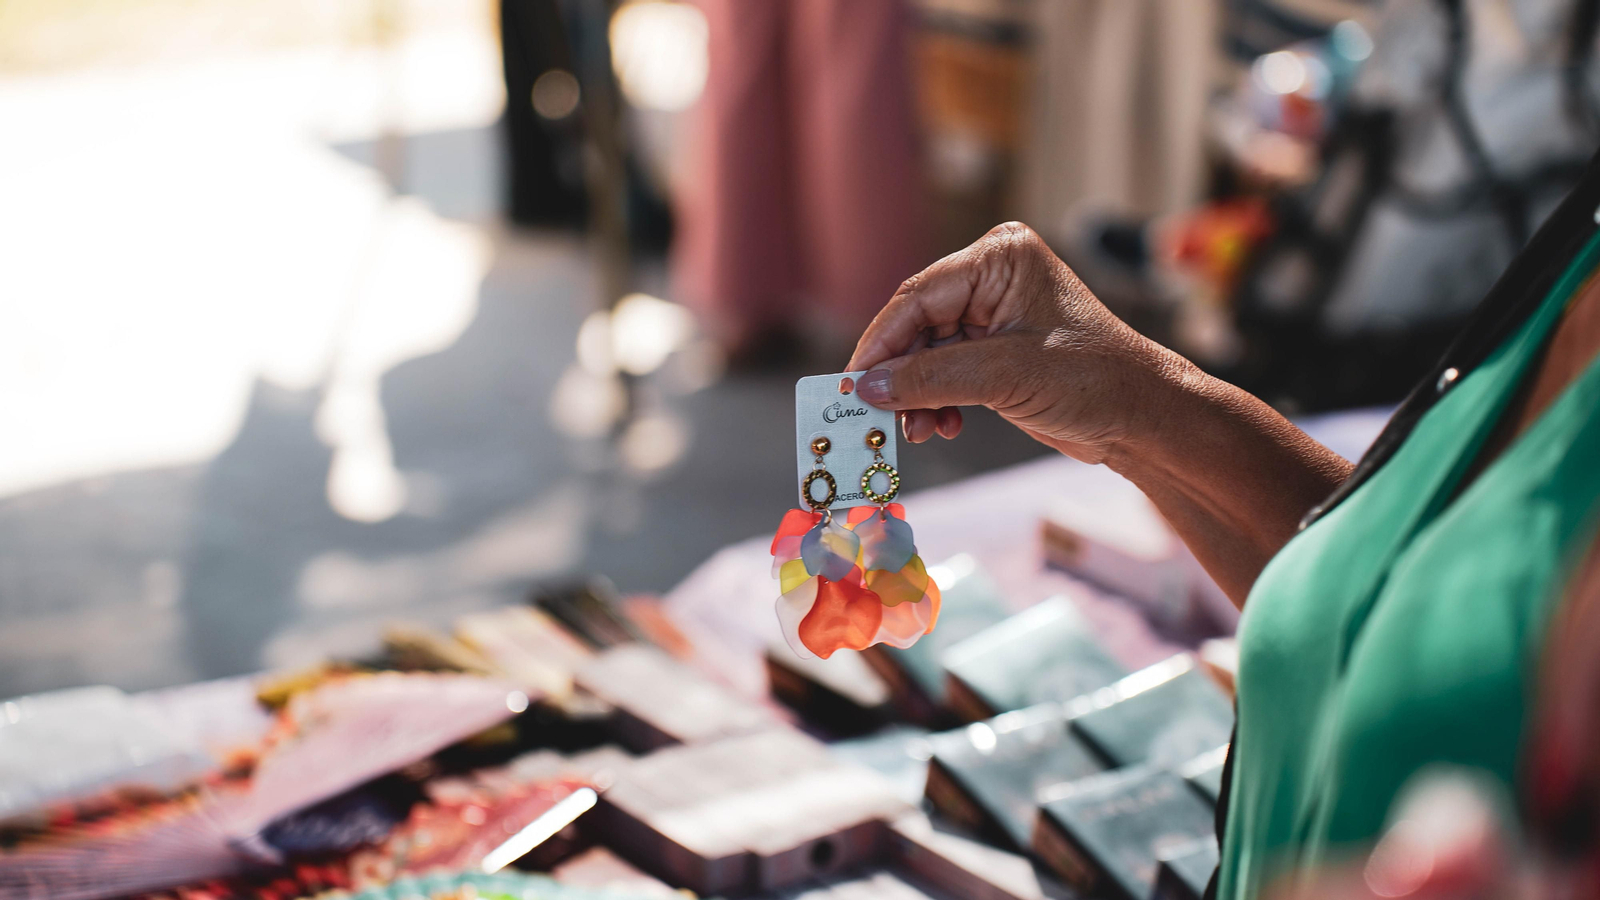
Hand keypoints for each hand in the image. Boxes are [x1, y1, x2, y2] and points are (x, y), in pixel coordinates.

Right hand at [847, 222, 1184, 464]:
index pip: (919, 297)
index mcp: (1000, 257)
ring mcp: (994, 312)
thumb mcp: (1005, 376)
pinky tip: (942, 426)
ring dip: (917, 395)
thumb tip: (867, 387)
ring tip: (919, 430)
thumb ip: (930, 378)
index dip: (881, 344)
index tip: (851, 384)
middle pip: (918, 326)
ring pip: (927, 354)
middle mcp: (993, 276)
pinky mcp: (996, 348)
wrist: (1142, 418)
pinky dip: (937, 400)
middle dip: (901, 376)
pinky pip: (946, 370)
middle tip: (879, 417)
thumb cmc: (1093, 381)